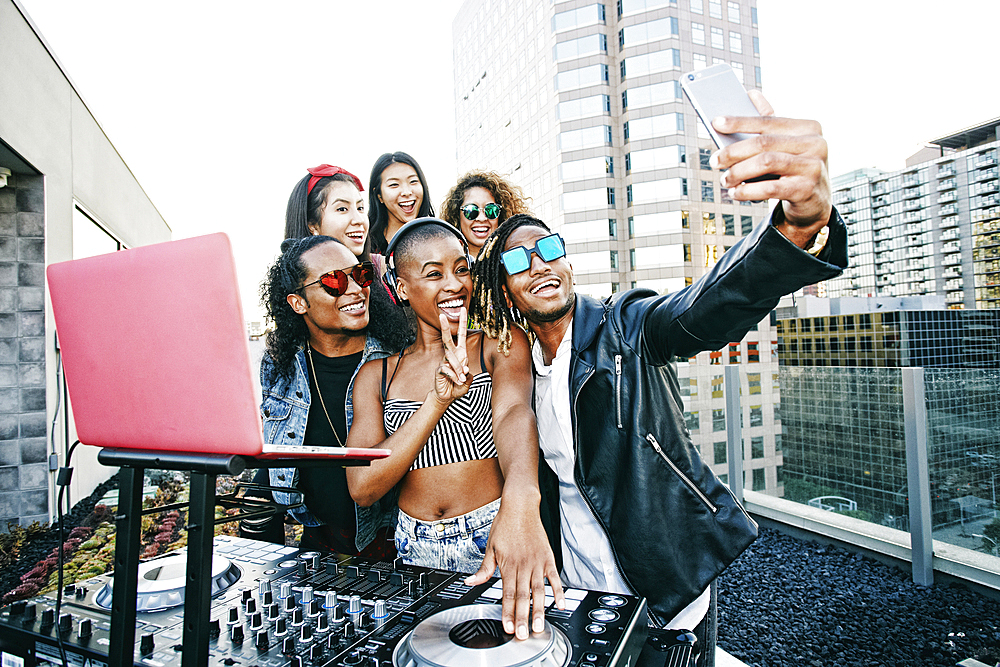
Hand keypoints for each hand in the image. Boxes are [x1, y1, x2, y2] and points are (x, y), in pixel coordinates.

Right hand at [434, 308, 470, 403]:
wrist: (447, 396)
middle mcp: (451, 355)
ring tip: (462, 379)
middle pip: (447, 339)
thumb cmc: (458, 385)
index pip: (461, 336)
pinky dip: (454, 376)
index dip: (462, 323)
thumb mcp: (468, 380)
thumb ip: (468, 375)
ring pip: (451, 359)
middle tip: (442, 316)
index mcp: (460, 353)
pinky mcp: (439, 370)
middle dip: (445, 327)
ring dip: (459, 370)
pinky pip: (447, 369)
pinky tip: (456, 381)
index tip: (462, 310)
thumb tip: (465, 370)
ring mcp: (444, 362)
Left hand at [464, 497, 564, 639]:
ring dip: (539, 610)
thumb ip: (484, 568)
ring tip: (538, 626)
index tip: (507, 626)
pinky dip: (558, 592)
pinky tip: (560, 604)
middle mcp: (523, 565)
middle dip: (522, 617)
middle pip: (523, 596)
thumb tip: (470, 582)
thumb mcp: (490, 546)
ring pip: (539, 591)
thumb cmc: (505, 524)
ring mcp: (537, 562)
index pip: (507, 594)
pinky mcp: (548, 558)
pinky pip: (554, 578)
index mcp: (508, 564)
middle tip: (522, 634)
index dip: (507, 612)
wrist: (520, 506)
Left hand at [710, 90, 831, 245]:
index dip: (740, 121)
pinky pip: (769, 188)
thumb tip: (751, 95)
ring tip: (725, 179)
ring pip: (765, 163)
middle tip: (714, 161)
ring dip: (738, 172)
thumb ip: (770, 122)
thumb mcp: (787, 144)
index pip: (768, 121)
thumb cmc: (794, 168)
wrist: (815, 202)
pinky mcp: (806, 189)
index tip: (716, 123)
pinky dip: (747, 191)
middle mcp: (815, 144)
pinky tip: (736, 193)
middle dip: (733, 151)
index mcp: (809, 127)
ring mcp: (813, 167)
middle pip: (764, 143)